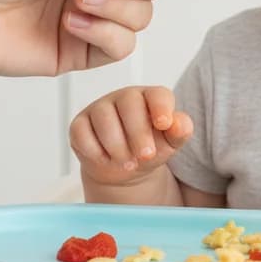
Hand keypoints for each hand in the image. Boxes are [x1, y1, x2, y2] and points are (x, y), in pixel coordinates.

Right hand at [70, 86, 191, 189]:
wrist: (126, 167)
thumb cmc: (150, 148)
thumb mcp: (171, 143)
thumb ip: (180, 131)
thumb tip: (179, 123)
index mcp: (150, 97)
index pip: (157, 94)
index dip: (161, 107)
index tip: (164, 124)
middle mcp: (125, 98)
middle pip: (129, 104)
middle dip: (139, 133)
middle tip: (146, 155)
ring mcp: (100, 108)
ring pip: (104, 118)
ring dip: (117, 145)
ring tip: (128, 163)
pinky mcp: (80, 124)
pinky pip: (81, 132)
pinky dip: (95, 150)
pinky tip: (106, 159)